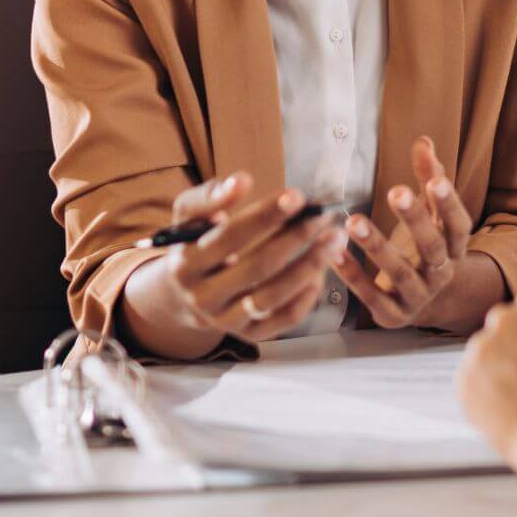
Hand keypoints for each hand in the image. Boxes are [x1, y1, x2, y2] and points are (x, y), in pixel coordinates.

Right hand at [143, 171, 348, 347]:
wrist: (181, 294)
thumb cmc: (194, 244)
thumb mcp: (189, 217)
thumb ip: (210, 197)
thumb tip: (241, 181)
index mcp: (186, 264)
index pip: (230, 237)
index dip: (265, 216)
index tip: (298, 196)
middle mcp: (203, 298)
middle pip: (257, 268)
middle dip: (296, 238)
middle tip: (324, 216)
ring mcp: (226, 320)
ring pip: (273, 297)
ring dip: (310, 266)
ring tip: (335, 240)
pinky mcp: (249, 335)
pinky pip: (285, 319)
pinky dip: (307, 295)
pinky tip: (322, 270)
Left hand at [333, 137, 488, 328]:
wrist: (423, 303)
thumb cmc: (423, 247)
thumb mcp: (431, 215)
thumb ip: (428, 179)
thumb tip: (424, 141)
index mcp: (454, 247)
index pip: (458, 225)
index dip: (449, 204)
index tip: (436, 180)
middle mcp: (441, 273)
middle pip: (433, 248)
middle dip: (415, 219)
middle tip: (395, 190)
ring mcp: (418, 297)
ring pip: (400, 274)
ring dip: (377, 247)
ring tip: (353, 221)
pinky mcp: (392, 315)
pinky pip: (372, 296)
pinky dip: (353, 274)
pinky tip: (333, 252)